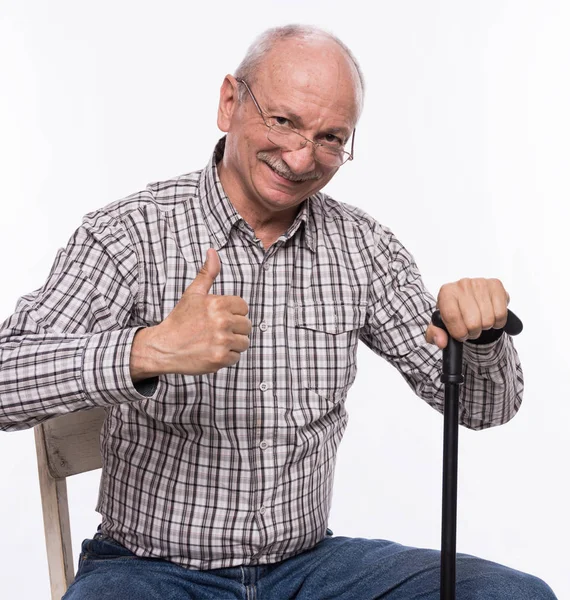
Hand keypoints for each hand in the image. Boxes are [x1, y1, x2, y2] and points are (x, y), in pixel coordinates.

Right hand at [130, 249, 250, 379]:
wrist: (163, 347)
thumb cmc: (180, 320)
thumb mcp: (192, 294)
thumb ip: (207, 273)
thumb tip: (212, 252)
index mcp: (218, 304)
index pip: (243, 307)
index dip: (233, 312)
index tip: (219, 317)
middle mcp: (222, 321)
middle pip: (246, 325)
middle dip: (234, 329)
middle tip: (216, 331)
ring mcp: (222, 341)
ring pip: (244, 342)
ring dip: (232, 344)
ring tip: (215, 342)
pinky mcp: (220, 359)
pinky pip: (236, 357)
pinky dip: (226, 357)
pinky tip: (212, 352)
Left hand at [425, 278, 508, 348]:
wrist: (468, 300)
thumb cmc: (453, 312)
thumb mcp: (439, 325)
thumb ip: (435, 335)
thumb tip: (441, 342)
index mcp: (446, 293)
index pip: (452, 316)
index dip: (458, 332)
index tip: (460, 335)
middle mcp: (462, 285)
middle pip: (473, 322)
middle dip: (472, 332)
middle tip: (470, 329)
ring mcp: (480, 283)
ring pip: (488, 320)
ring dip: (485, 327)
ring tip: (479, 321)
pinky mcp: (496, 285)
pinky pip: (501, 314)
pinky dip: (497, 322)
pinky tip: (490, 316)